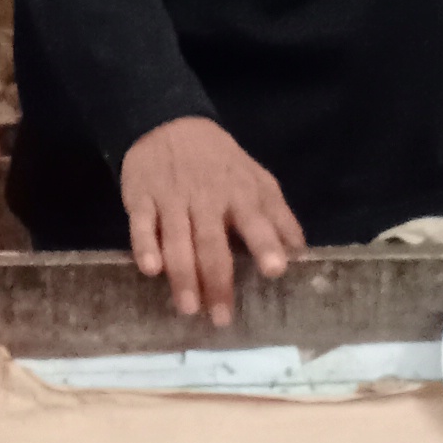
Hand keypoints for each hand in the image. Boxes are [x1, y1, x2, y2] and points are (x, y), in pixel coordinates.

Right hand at [119, 115, 305, 325]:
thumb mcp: (256, 179)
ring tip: (189, 308)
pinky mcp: (141, 198)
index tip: (275, 270)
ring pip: (177, 241)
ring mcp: (171, 198)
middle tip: (222, 318)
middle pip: (212, 243)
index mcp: (239, 193)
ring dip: (183, 275)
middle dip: (218, 281)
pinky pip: (142, 225)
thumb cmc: (219, 162)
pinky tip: (150, 270)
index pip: (255, 221)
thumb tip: (300, 252)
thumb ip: (278, 215)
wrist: (167, 124)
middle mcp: (206, 198)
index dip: (266, 245)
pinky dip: (145, 246)